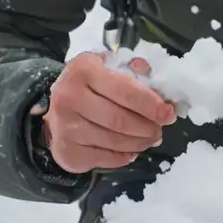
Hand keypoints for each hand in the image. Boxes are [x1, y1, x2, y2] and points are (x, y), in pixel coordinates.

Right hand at [39, 51, 176, 173]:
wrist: (54, 105)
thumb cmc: (89, 83)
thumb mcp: (109, 65)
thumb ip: (135, 70)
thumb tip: (161, 89)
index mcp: (84, 70)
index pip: (125, 90)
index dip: (151, 104)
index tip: (169, 113)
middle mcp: (69, 97)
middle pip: (120, 120)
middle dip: (147, 127)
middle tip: (160, 129)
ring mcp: (65, 127)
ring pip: (113, 141)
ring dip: (139, 143)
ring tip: (150, 139)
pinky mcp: (66, 151)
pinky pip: (103, 158)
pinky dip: (123, 156)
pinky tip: (132, 150)